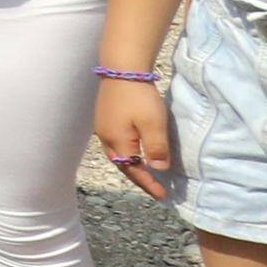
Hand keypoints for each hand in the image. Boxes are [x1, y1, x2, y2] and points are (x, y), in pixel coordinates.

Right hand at [94, 77, 177, 198]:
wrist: (122, 69)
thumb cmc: (139, 97)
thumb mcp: (153, 124)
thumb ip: (156, 148)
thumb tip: (159, 169)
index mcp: (117, 142)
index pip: (133, 170)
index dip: (149, 184)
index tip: (164, 196)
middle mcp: (106, 138)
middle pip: (122, 165)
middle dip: (139, 178)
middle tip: (155, 188)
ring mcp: (103, 128)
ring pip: (118, 155)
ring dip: (132, 167)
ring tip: (146, 174)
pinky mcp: (106, 119)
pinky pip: (117, 144)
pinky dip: (127, 154)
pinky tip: (136, 152)